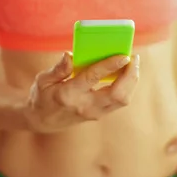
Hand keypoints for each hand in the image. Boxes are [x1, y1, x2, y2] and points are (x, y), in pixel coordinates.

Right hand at [23, 51, 139, 132]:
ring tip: (133, 63)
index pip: (92, 78)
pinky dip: (127, 86)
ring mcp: (94, 113)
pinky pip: (120, 101)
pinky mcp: (100, 114)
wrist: (42, 121)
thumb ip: (58, 69)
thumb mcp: (43, 81)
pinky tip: (127, 73)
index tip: (123, 55)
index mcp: (68, 94)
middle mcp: (85, 106)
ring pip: (122, 99)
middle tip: (134, 57)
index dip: (109, 65)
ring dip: (132, 81)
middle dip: (130, 75)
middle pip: (117, 94)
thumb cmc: (42, 96)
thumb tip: (70, 55)